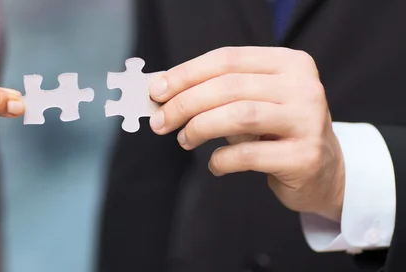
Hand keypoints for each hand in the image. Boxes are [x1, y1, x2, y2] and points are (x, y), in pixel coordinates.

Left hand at [148, 47, 344, 221]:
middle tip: (160, 121)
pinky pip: (248, 155)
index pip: (227, 59)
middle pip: (229, 86)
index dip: (186, 73)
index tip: (156, 90)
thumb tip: (163, 91)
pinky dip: (221, 159)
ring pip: (239, 116)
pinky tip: (215, 164)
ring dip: (200, 128)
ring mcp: (307, 121)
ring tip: (184, 140)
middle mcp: (303, 87)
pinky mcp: (304, 156)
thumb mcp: (253, 102)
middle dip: (185, 103)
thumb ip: (216, 92)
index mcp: (289, 63)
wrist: (323, 172)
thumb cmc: (277, 131)